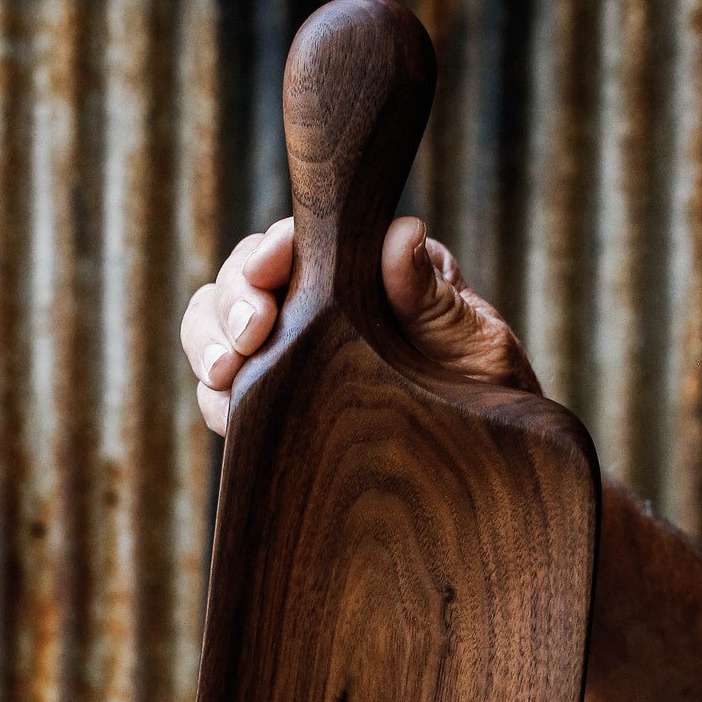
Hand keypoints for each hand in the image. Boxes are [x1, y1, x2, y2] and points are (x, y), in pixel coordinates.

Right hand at [180, 215, 540, 434]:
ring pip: (218, 327)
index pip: (303, 240)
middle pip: (244, 276)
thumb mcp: (476, 345)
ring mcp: (289, 349)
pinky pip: (223, 391)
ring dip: (208, 343)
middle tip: (247, 335)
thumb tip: (400, 234)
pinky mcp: (273, 399)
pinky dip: (215, 398)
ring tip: (222, 374)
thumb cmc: (489, 394)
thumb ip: (433, 299)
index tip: (270, 269)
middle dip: (232, 299)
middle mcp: (317, 299)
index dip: (274, 247)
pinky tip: (230, 414)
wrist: (493, 466)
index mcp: (366, 267)